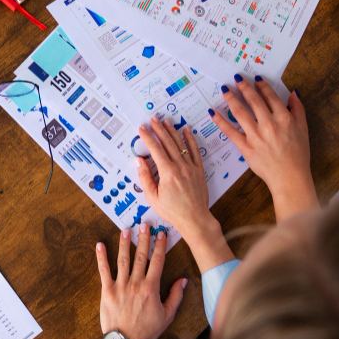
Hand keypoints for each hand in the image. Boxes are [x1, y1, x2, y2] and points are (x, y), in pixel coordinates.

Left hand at [95, 227, 186, 338]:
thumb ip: (175, 296)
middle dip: (143, 239)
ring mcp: (120, 285)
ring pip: (123, 259)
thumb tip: (183, 280)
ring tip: (126, 229)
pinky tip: (100, 245)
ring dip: (125, 243)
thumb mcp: (167, 315)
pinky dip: (101, 257)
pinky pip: (103, 271)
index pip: (157, 261)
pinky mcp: (107, 291)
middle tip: (144, 224)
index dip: (160, 246)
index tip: (161, 233)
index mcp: (151, 287)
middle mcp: (136, 283)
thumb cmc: (147, 330)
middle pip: (140, 256)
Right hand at [136, 117, 212, 238]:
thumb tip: (139, 161)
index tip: (142, 128)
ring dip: (173, 131)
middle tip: (153, 119)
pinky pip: (195, 150)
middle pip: (168, 142)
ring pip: (181, 144)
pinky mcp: (199, 169)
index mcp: (167, 173)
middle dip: (159, 129)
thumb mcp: (152, 198)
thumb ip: (145, 178)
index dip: (147, 137)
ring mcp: (191, 167)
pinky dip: (191, 139)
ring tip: (166, 121)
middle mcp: (180, 166)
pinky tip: (187, 130)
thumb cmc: (172, 211)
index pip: (155, 149)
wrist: (194, 218)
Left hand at [210, 77, 318, 220]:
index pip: (270, 96)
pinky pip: (230, 132)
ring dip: (231, 98)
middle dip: (243, 87)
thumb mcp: (303, 128)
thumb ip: (298, 109)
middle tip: (236, 78)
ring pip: (240, 112)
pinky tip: (213, 112)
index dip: (261, 85)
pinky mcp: (246, 147)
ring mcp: (256, 135)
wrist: (290, 177)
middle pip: (253, 101)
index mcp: (284, 118)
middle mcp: (269, 124)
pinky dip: (220, 121)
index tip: (255, 78)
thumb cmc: (298, 153)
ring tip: (224, 89)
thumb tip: (293, 92)